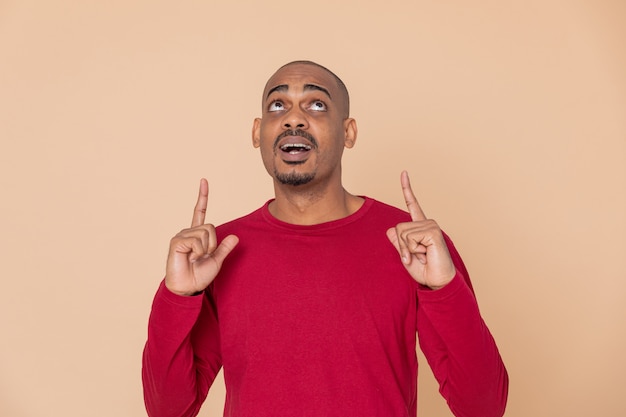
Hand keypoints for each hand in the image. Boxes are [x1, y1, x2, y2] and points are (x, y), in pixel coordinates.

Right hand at [165, 179, 238, 295]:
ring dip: (205, 249)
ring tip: (195, 258)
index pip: (199, 211)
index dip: (202, 196)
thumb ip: (225, 248)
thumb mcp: (217, 260)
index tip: (203, 181)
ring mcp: (181, 235)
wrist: (187, 287)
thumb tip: (235, 237)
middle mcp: (188, 231)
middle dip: (212, 244)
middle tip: (202, 256)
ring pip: (205, 233)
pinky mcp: (177, 241)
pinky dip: (198, 251)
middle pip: (210, 227)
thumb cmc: (199, 275)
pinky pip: (197, 241)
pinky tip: (189, 258)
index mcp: (197, 234)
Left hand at [386, 171, 455, 289]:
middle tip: (414, 257)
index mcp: (420, 226)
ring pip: (402, 233)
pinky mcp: (433, 231)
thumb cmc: (424, 269)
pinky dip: (413, 250)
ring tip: (421, 256)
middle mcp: (427, 223)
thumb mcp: (405, 255)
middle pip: (398, 227)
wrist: (437, 281)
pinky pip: (410, 238)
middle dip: (401, 246)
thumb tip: (391, 230)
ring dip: (407, 250)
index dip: (407, 189)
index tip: (404, 172)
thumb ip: (398, 242)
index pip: (413, 204)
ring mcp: (431, 226)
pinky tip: (426, 254)